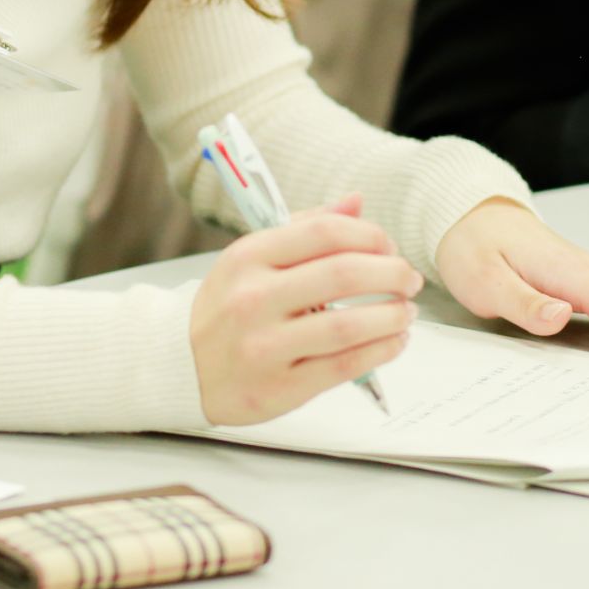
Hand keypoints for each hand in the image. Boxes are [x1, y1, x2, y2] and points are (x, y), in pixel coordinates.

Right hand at [189, 195, 422, 424]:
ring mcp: (265, 346)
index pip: (325, 232)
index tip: (388, 246)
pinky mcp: (279, 387)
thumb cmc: (227, 307)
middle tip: (410, 279)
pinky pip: (344, 366)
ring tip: (407, 312)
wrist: (179, 367)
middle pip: (343, 274)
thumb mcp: (252, 258)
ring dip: (392, 315)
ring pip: (348, 324)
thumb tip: (356, 201)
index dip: (370, 235)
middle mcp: (254, 299)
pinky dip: (381, 351)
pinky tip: (394, 342)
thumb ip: (305, 228)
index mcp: (249, 257)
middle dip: (392, 273)